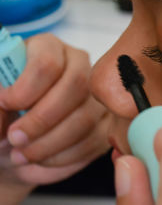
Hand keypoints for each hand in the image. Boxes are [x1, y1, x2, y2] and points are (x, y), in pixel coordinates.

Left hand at [0, 34, 110, 201]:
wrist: (18, 138)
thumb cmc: (5, 111)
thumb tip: (3, 109)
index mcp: (48, 48)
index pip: (48, 62)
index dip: (26, 87)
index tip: (6, 104)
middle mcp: (79, 66)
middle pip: (75, 85)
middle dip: (41, 119)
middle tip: (15, 138)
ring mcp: (97, 95)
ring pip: (85, 117)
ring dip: (49, 143)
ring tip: (22, 154)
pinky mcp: (106, 124)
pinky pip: (92, 141)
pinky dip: (62, 156)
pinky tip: (42, 158)